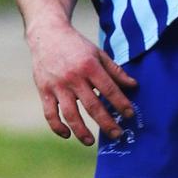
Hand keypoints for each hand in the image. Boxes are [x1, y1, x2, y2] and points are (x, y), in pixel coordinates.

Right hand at [28, 23, 137, 144]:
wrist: (48, 35)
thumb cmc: (77, 46)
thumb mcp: (98, 53)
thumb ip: (115, 71)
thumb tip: (133, 85)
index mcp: (90, 66)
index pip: (109, 89)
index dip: (121, 103)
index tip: (130, 116)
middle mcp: (74, 77)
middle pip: (92, 105)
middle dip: (106, 122)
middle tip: (118, 135)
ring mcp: (57, 85)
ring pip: (70, 114)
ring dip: (81, 131)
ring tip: (91, 142)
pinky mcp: (44, 91)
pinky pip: (50, 114)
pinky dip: (57, 127)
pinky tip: (67, 134)